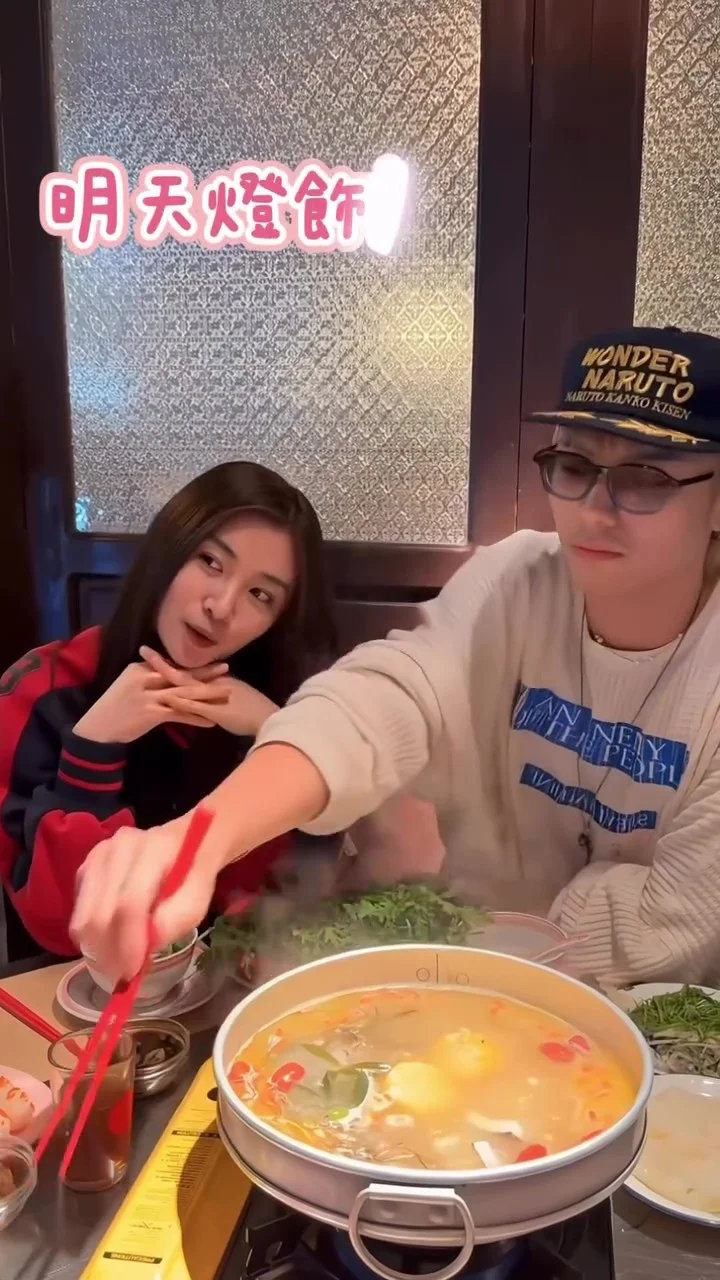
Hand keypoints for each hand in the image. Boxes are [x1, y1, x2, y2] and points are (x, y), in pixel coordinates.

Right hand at [70, 815, 220, 980]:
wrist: (185, 842)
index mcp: (152, 849)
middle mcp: (118, 848)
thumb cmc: (193, 873)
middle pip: (99, 914)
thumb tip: (147, 945)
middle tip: (122, 976)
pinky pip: (78, 912)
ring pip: (83, 917)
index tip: (132, 973)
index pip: (130, 903)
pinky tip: (112, 938)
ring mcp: (97, 856)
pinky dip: (92, 934)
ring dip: (97, 948)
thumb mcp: (199, 897)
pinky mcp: (86, 867)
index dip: (128, 943)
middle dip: (109, 953)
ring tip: (117, 963)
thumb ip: (177, 919)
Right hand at [73, 659, 230, 743]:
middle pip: (180, 674)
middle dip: (205, 673)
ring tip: (226, 694)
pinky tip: (210, 721)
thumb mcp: (127, 687)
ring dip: (207, 694)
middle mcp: (144, 678)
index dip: (192, 666)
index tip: (210, 663)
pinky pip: (179, 713)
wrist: (97, 729)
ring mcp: (148, 695)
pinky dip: (196, 717)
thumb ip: (147, 680)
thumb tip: (167, 676)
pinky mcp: (151, 713)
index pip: (170, 665)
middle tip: (226, 670)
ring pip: (184, 692)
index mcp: (138, 668)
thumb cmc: (113, 709)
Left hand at [141, 647, 277, 736]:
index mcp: (216, 680)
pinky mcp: (217, 711)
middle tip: (143, 650)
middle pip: (183, 672)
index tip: (153, 655)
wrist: (270, 718)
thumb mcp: (233, 696)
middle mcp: (213, 684)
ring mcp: (214, 697)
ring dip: (165, 676)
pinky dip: (180, 701)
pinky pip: (195, 706)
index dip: (171, 662)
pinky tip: (165, 698)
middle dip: (161, 662)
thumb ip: (218, 691)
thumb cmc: (253, 710)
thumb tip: (207, 687)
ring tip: (144, 670)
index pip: (190, 670)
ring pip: (185, 685)